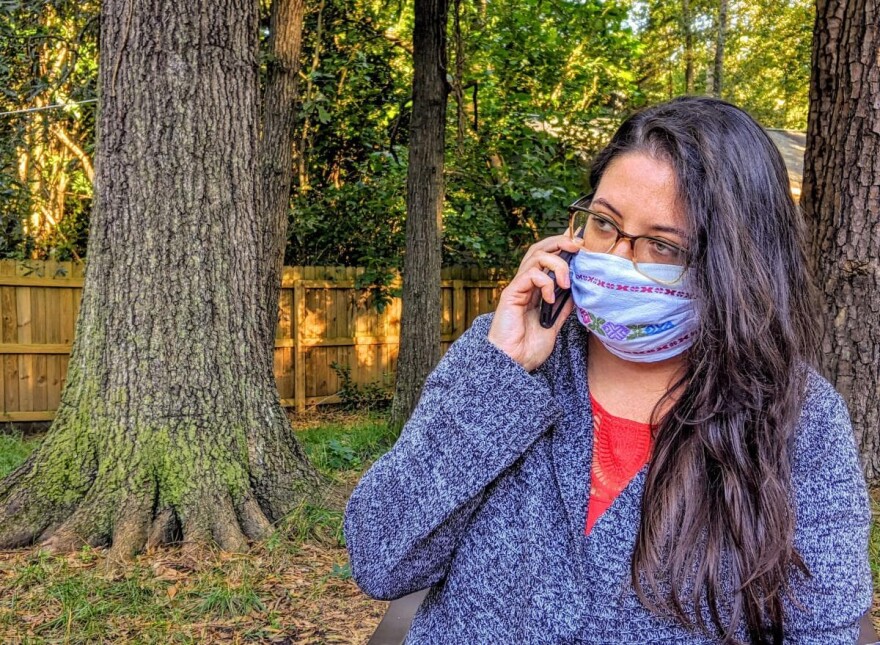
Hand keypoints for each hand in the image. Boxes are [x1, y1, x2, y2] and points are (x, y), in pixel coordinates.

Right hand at [487, 235, 579, 371]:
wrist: (512, 363)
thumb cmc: (527, 348)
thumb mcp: (554, 326)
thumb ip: (562, 309)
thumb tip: (576, 294)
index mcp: (534, 290)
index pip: (546, 258)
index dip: (562, 248)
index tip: (582, 251)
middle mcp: (525, 284)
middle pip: (539, 249)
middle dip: (559, 242)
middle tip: (578, 248)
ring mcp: (518, 288)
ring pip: (536, 257)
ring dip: (557, 264)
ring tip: (566, 282)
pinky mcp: (511, 294)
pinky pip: (530, 275)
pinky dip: (545, 282)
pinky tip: (550, 298)